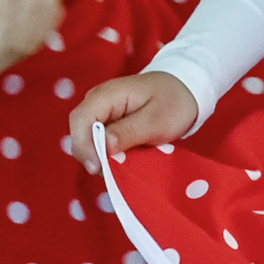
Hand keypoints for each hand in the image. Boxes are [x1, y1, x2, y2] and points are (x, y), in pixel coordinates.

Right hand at [70, 69, 199, 161]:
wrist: (184, 90)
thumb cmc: (172, 102)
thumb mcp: (155, 121)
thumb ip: (128, 132)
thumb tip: (103, 147)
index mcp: (107, 94)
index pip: (80, 120)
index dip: (84, 146)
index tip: (98, 167)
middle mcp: (97, 100)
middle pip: (79, 131)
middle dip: (90, 154)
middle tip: (110, 173)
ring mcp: (100, 111)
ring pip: (86, 138)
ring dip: (98, 156)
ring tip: (118, 167)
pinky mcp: (106, 121)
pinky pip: (97, 140)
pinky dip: (105, 153)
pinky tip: (121, 161)